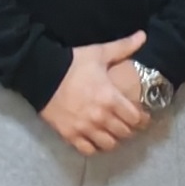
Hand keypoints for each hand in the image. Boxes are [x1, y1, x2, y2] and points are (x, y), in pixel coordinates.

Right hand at [40, 32, 151, 154]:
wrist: (41, 74)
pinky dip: (94, 147)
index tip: (142, 116)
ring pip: (109, 144)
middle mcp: (100, 117)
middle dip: (129, 129)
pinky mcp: (69, 134)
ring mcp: (84, 128)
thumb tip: (143, 35)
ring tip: (112, 132)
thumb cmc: (72, 63)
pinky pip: (88, 150)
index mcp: (110, 98)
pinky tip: (95, 139)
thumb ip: (123, 47)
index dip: (142, 119)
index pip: (136, 119)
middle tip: (128, 124)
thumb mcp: (99, 53)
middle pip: (124, 133)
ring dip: (114, 139)